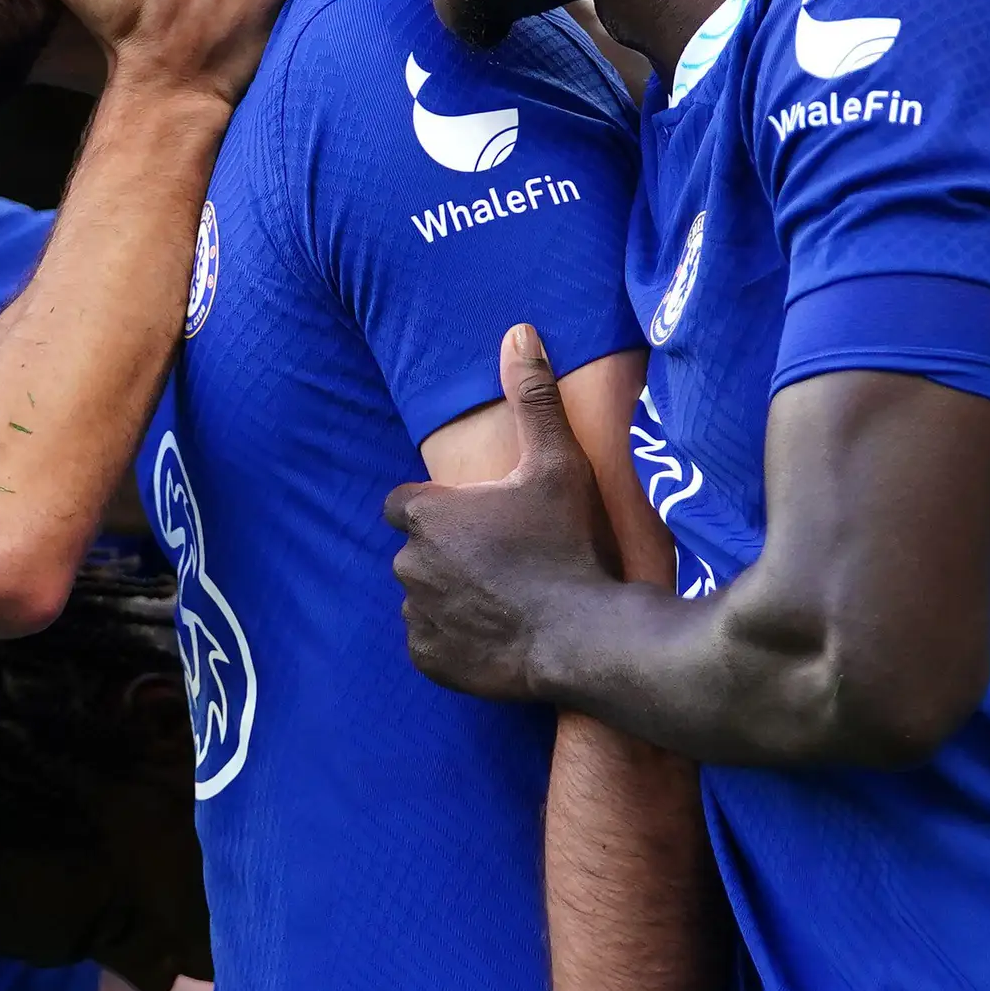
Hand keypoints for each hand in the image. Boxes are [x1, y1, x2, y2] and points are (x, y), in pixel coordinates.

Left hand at [386, 327, 619, 702]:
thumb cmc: (570, 545)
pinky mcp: (429, 659)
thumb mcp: (558, 463)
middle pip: (417, 549)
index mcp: (426, 514)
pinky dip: (455, 637)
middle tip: (503, 556)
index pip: (404, 502)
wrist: (585, 638)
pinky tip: (498, 630)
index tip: (479, 515)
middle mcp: (408, 564)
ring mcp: (417, 615)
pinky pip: (431, 640)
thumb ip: (533, 397)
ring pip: (425, 595)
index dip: (439, 505)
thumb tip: (519, 330)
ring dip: (451, 593)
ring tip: (505, 595)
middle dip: (448, 550)